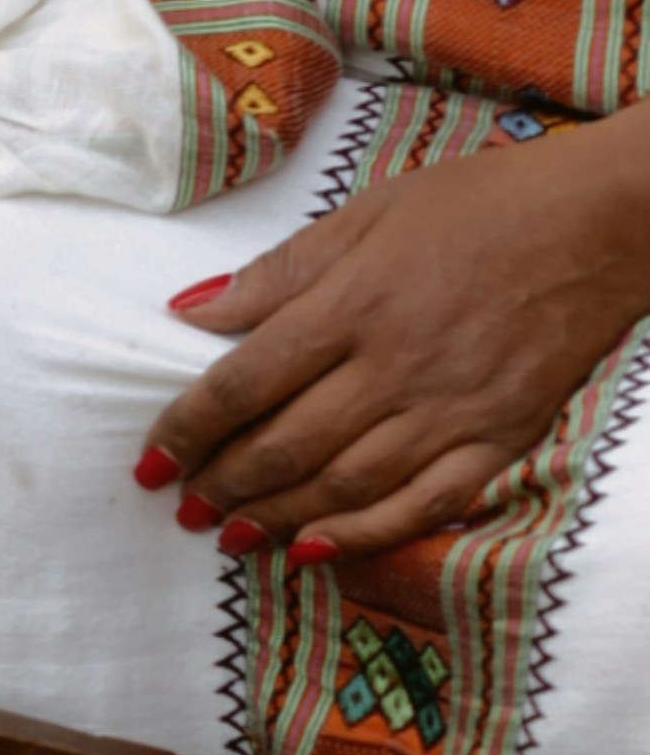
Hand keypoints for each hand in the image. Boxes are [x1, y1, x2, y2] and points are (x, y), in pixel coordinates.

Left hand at [136, 122, 649, 561]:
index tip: (150, 463)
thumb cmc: (483, 204)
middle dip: (222, 485)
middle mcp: (395, 365)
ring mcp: (451, 408)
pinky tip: (314, 549)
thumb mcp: (369, 213)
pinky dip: (363, 534)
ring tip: (230, 534)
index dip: (185, 431)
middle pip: (284, 446)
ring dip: (275, 517)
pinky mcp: (500, 436)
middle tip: (182, 508)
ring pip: (343, 484)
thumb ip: (280, 273)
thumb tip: (192, 309)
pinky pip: (423, 504)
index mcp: (353, 304)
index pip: (243, 383)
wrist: (607, 219)